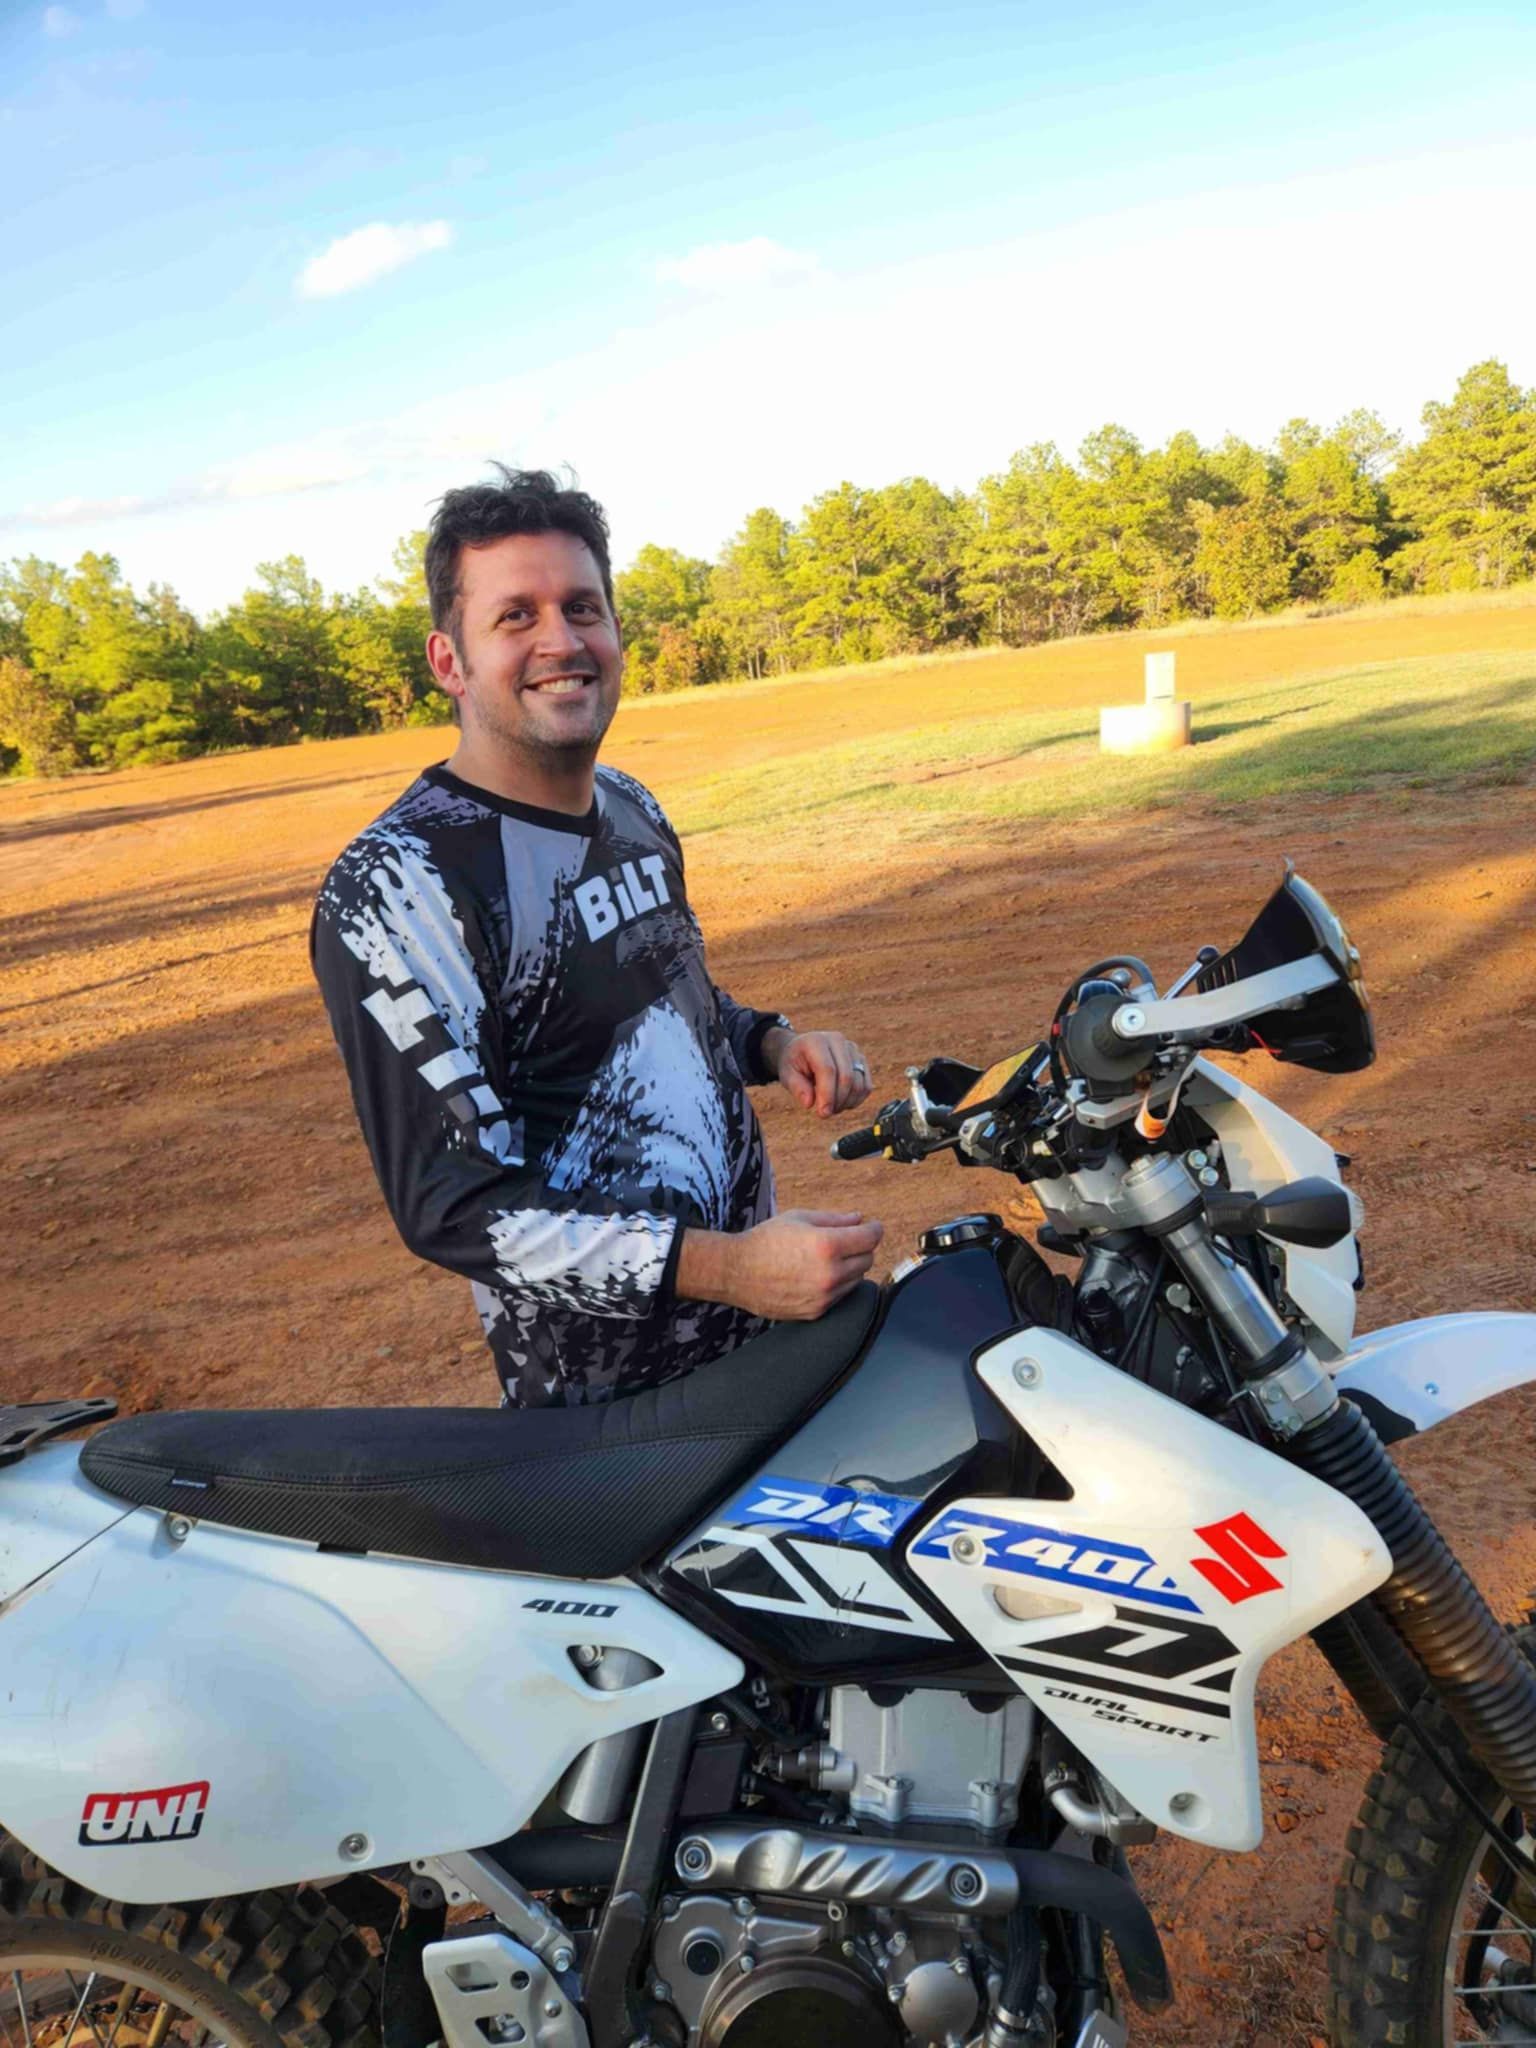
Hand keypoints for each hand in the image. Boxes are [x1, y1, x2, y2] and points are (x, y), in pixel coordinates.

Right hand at [677, 1209, 884, 1320]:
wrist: (737, 1272)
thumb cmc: (766, 1240)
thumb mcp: (799, 1218)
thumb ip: (834, 1219)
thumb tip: (859, 1219)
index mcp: (827, 1245)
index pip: (870, 1238)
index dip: (874, 1228)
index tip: (872, 1226)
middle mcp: (830, 1274)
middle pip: (867, 1259)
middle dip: (861, 1247)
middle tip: (846, 1240)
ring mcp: (825, 1296)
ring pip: (857, 1279)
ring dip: (850, 1267)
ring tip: (827, 1258)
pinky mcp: (817, 1311)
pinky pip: (841, 1296)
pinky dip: (837, 1284)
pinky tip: (817, 1275)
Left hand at [769, 1028, 873, 1118]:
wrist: (802, 1050)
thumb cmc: (794, 1063)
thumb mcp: (787, 1074)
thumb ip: (796, 1087)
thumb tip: (809, 1103)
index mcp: (816, 1041)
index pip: (828, 1070)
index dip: (827, 1094)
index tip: (823, 1113)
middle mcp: (838, 1041)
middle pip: (846, 1077)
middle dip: (837, 1101)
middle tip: (824, 1113)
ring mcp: (852, 1050)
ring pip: (859, 1084)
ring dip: (846, 1103)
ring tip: (831, 1107)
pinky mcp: (861, 1060)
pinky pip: (866, 1086)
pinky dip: (856, 1100)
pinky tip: (842, 1103)